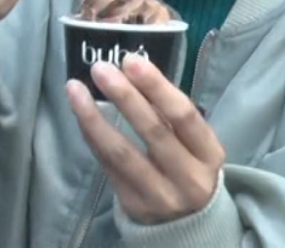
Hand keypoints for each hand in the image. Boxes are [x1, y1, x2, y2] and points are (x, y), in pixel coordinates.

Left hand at [67, 54, 225, 224]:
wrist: (189, 224)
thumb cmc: (189, 166)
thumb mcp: (196, 144)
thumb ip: (171, 114)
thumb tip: (133, 70)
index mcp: (210, 154)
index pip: (183, 116)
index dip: (156, 87)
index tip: (132, 61)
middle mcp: (188, 178)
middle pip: (153, 132)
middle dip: (125, 96)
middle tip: (101, 69)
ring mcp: (159, 196)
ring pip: (122, 153)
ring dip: (94, 118)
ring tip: (75, 89)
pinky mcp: (133, 206)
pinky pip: (107, 165)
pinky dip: (92, 136)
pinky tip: (80, 114)